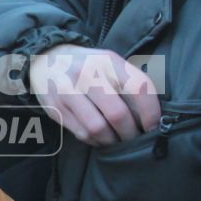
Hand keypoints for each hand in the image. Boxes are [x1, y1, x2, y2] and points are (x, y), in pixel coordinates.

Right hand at [28, 45, 160, 144]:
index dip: (150, 113)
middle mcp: (86, 73)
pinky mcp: (55, 107)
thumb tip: (152, 119)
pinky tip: (100, 137)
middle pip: (117, 114)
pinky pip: (82, 134)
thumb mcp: (111, 64)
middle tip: (135, 138)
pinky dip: (96, 141)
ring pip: (98, 129)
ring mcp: (67, 91)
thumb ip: (131, 84)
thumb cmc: (89, 66)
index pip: (138, 88)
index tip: (153, 127)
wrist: (48, 58)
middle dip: (131, 133)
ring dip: (112, 140)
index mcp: (108, 60)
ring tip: (118, 139)